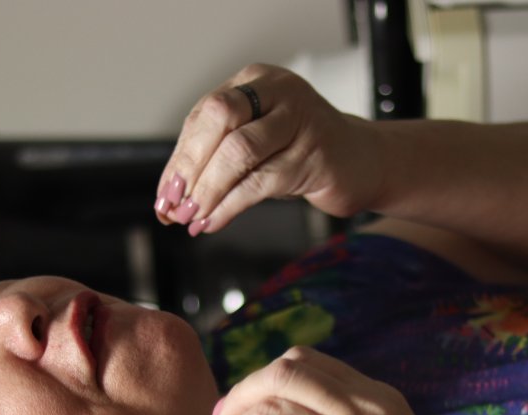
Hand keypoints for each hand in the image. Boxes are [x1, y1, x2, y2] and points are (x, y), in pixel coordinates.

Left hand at [154, 64, 378, 234]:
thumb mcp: (256, 143)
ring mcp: (300, 121)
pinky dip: (229, 205)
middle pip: (218, 118)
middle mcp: (278, 92)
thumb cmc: (300, 152)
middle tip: (175, 204)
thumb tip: (170, 196)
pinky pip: (260, 182)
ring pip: (238, 152)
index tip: (165, 194)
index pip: (204, 115)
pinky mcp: (314, 156)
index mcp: (256, 80)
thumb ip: (216, 158)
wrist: (362, 161)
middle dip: (189, 166)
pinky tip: (214, 221)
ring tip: (192, 217)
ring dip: (208, 189)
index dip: (180, 157)